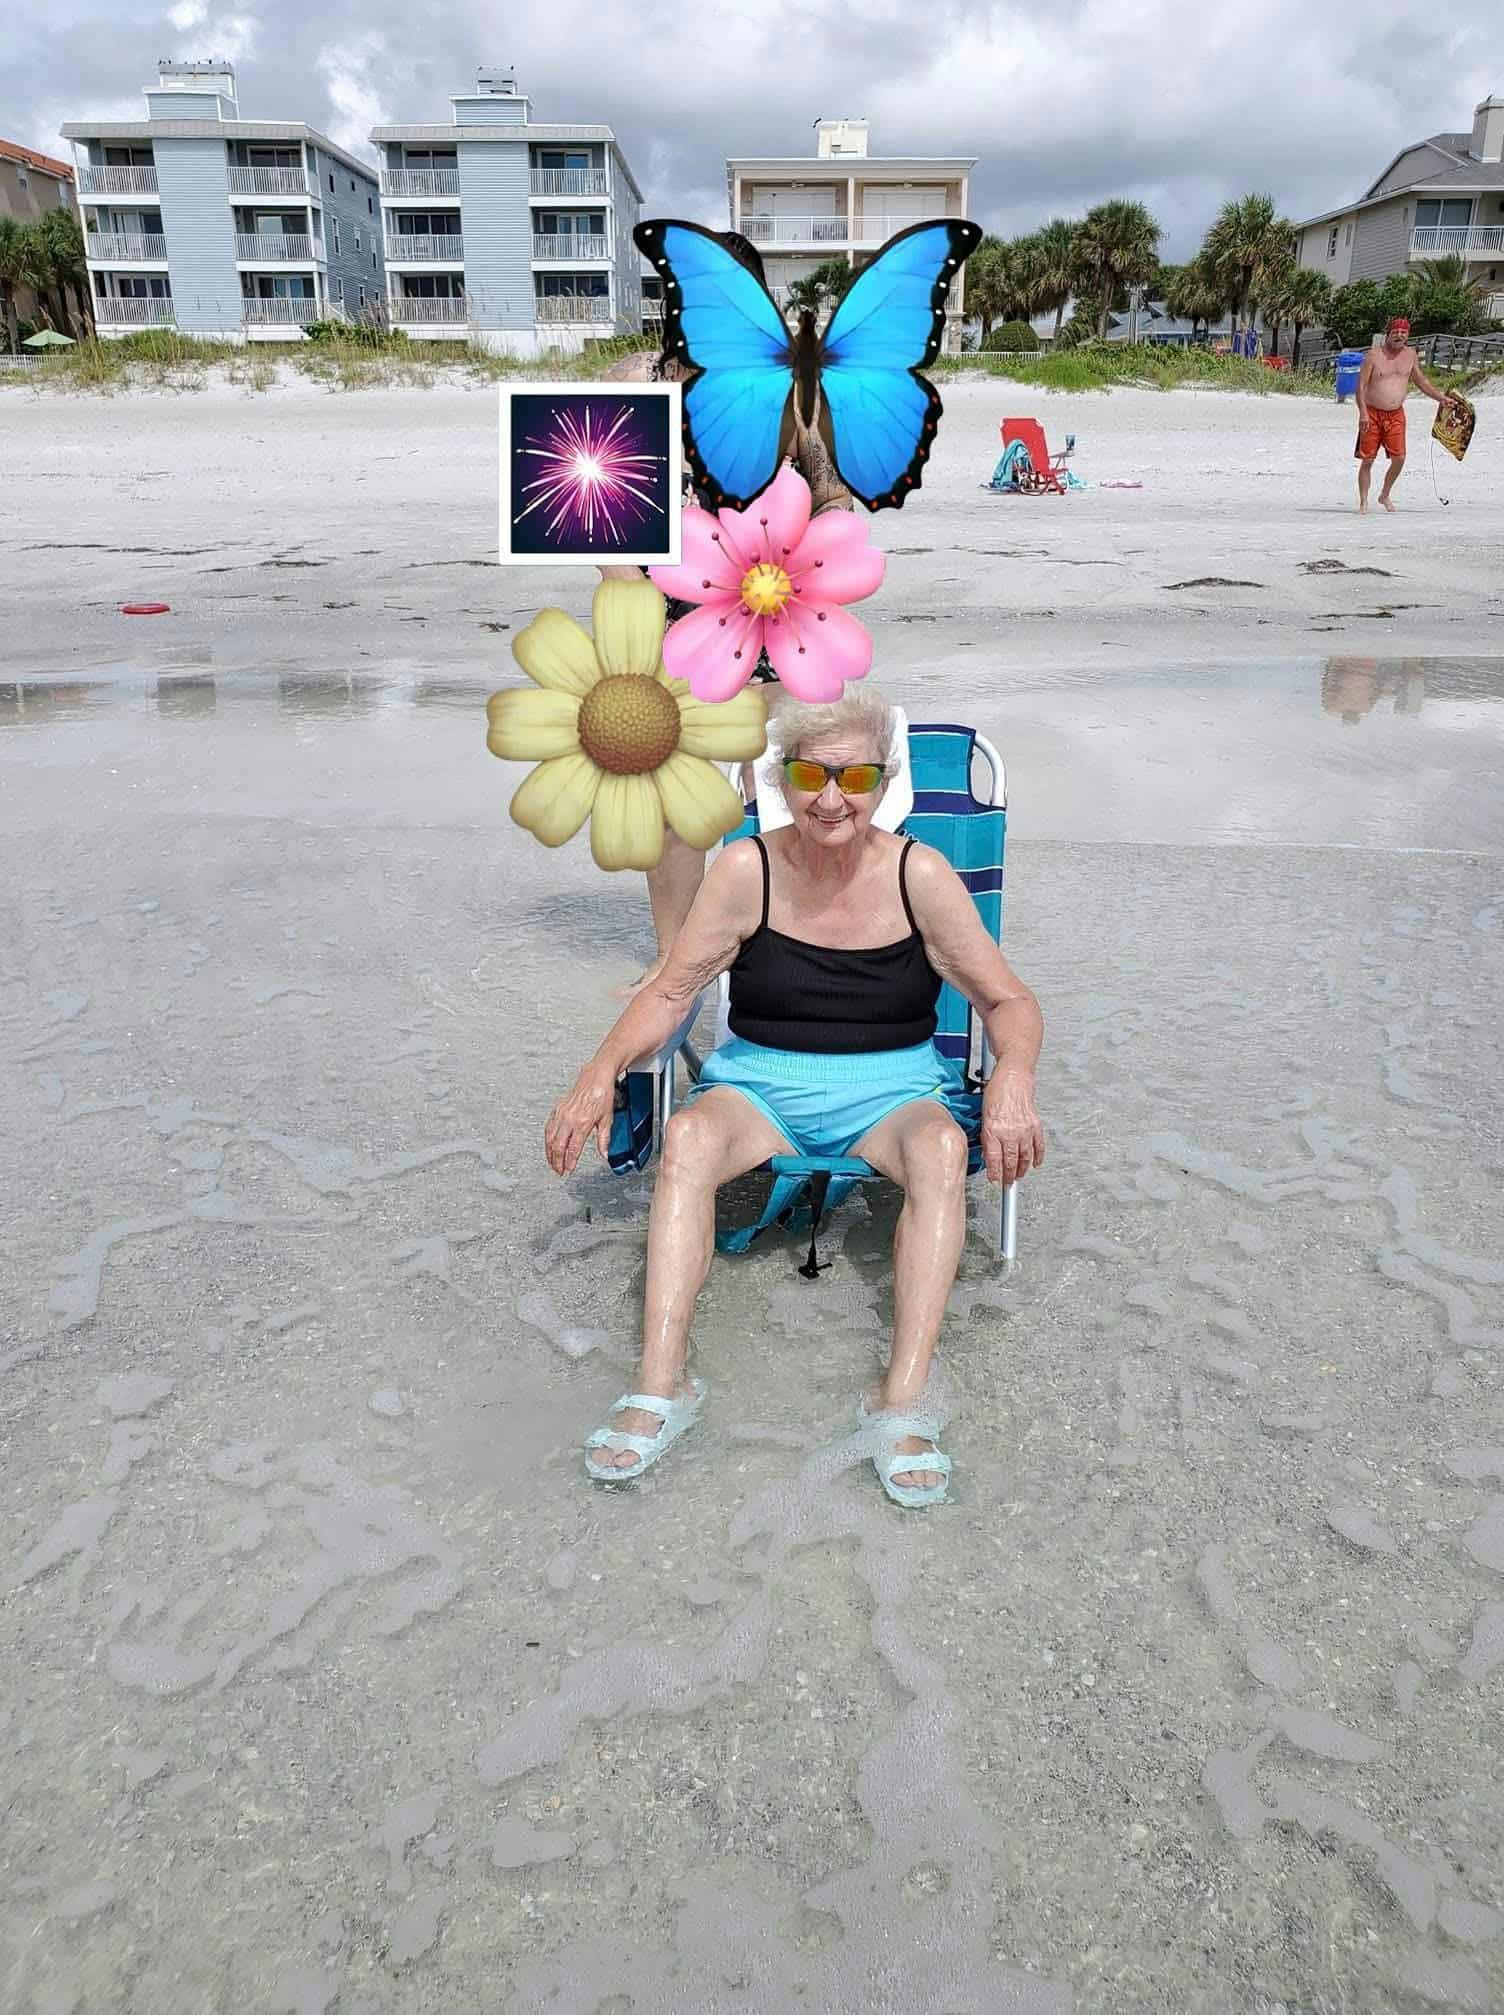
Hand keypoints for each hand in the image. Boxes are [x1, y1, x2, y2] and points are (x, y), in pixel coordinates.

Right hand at [545, 1066, 616, 1174]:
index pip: (573, 1148)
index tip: (569, 1170)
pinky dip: (547, 1140)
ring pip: (550, 1138)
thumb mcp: (607, 1119)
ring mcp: (562, 1113)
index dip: (569, 1162)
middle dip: (557, 1161)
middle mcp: (570, 1118)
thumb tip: (605, 1154)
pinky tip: (549, 1146)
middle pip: (558, 1146)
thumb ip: (604, 1140)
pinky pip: (548, 1128)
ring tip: (553, 1162)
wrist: (596, 1077)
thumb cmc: (602, 1095)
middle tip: (559, 1170)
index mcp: (583, 1122)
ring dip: (550, 1153)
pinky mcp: (557, 1109)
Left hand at [980, 1070, 1044, 1185]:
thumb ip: (986, 1136)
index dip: (995, 1173)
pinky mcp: (1035, 1126)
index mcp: (993, 1130)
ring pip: (1024, 1157)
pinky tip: (1036, 1164)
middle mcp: (1009, 1132)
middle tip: (1007, 1183)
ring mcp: (1024, 1130)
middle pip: (1010, 1162)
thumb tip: (988, 1153)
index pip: (994, 1160)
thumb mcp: (983, 1115)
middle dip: (1008, 1175)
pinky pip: (1038, 1146)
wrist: (1013, 1077)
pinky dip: (1038, 1157)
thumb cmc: (996, 1091)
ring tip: (1019, 1176)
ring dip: (1022, 1169)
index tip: (994, 1180)